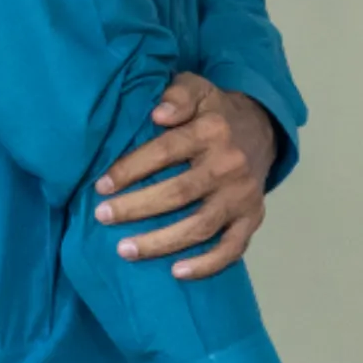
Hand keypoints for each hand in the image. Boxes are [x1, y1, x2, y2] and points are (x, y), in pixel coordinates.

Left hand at [95, 73, 276, 278]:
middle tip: (102, 217)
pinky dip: (207, 264)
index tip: (101, 186)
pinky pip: (233, 247)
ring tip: (124, 250)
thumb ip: (177, 94)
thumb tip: (159, 113)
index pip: (166, 151)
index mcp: (213, 131)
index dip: (130, 169)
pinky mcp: (253, 217)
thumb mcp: (197, 89)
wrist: (262, 131)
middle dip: (136, 208)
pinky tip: (176, 272)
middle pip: (179, 193)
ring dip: (160, 242)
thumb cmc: (214, 114)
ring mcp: (243, 195)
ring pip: (201, 226)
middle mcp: (230, 165)